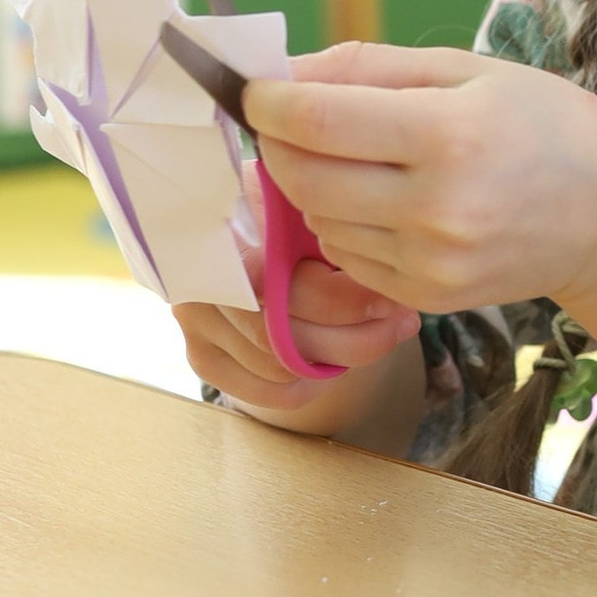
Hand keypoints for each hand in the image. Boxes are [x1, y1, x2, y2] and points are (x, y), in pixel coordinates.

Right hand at [174, 211, 420, 429]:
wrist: (235, 229)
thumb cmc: (280, 212)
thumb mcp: (299, 204)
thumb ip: (324, 229)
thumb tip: (381, 271)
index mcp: (220, 232)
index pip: (280, 286)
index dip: (341, 300)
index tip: (390, 298)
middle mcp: (196, 281)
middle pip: (284, 337)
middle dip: (358, 336)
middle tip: (402, 321)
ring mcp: (194, 323)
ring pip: (282, 369)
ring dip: (342, 358)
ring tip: (380, 331)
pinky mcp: (202, 357)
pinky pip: (271, 392)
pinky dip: (310, 383)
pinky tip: (332, 357)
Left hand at [242, 41, 596, 317]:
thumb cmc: (540, 125)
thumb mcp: (465, 69)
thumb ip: (366, 68)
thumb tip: (281, 75)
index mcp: (450, 134)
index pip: (318, 122)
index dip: (269, 103)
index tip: (254, 90)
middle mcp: (439, 207)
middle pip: (304, 179)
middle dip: (278, 146)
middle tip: (287, 122)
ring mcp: (433, 262)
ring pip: (319, 222)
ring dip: (312, 188)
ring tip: (353, 160)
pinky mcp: (428, 297)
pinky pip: (348, 259)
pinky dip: (343, 226)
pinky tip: (381, 201)